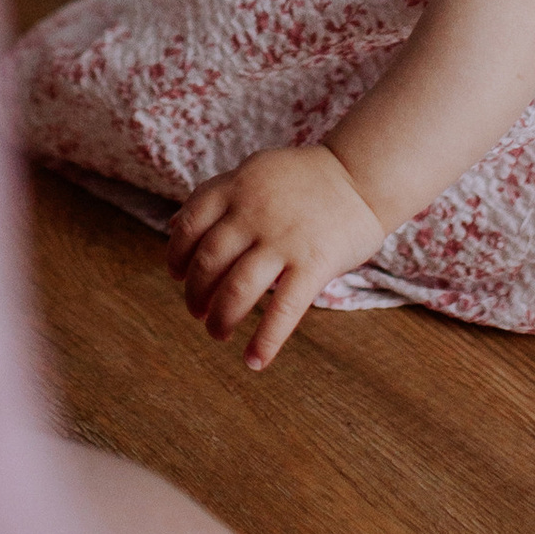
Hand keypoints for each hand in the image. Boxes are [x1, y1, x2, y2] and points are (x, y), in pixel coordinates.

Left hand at [169, 146, 393, 371]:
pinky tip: (255, 360)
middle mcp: (254, 212)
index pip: (190, 226)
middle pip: (210, 262)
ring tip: (218, 332)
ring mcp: (283, 239)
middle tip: (197, 312)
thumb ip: (216, 196)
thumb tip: (172, 227)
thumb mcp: (254, 173)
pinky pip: (284, 309)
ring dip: (221, 318)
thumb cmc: (305, 179)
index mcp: (237, 187)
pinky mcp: (313, 263)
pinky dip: (266, 340)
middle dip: (196, 294)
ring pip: (238, 289)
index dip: (177, 256)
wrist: (362, 176)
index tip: (177, 275)